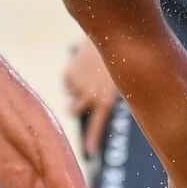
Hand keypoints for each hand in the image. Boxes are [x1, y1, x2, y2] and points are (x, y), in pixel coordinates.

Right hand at [64, 38, 118, 155]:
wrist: (111, 34)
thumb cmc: (120, 57)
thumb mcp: (119, 80)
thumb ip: (108, 95)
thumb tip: (100, 108)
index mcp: (105, 100)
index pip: (97, 125)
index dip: (92, 139)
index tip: (89, 153)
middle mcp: (89, 96)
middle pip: (73, 112)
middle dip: (75, 107)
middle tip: (80, 99)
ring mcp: (77, 85)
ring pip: (69, 95)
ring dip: (75, 88)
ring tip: (87, 72)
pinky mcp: (68, 74)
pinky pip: (67, 81)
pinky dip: (73, 74)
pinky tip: (83, 63)